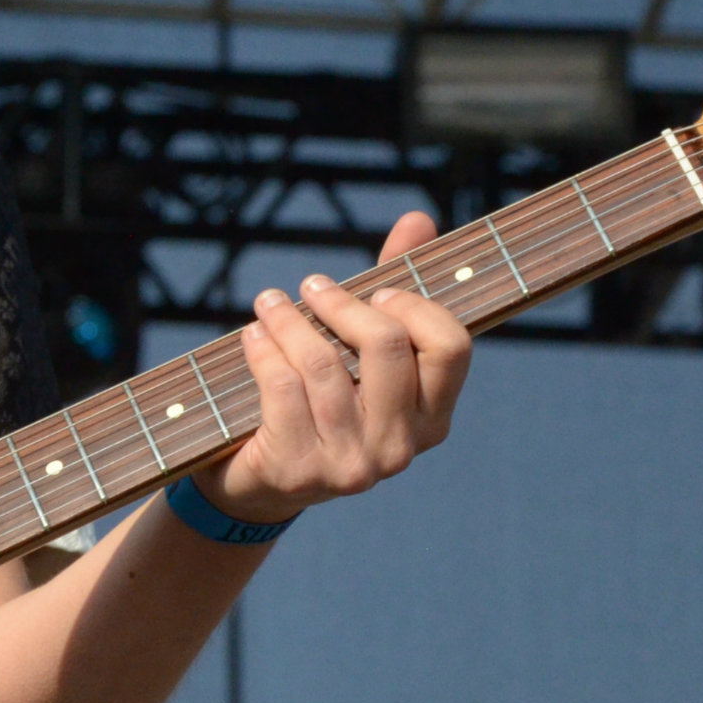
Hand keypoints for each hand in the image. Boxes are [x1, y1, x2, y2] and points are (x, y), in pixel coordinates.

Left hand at [195, 210, 472, 524]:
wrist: (257, 484)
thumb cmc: (317, 405)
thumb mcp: (358, 354)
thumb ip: (393, 290)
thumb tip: (419, 218)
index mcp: (432, 419)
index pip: (450, 346)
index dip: (414, 306)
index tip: (376, 290)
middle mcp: (401, 448)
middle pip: (387, 345)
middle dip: (342, 303)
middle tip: (311, 286)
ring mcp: (352, 466)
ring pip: (324, 364)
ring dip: (288, 321)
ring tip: (267, 303)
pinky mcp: (300, 470)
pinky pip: (282, 389)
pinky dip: (263, 352)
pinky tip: (252, 336)